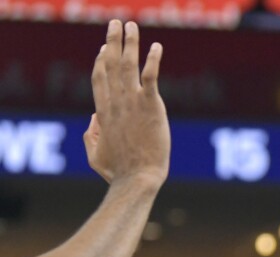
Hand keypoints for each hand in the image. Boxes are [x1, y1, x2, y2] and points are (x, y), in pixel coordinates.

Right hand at [87, 20, 168, 187]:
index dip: (102, 61)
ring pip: (127, 65)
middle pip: (110, 64)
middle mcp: (115, 102)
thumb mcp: (95, 156)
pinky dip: (152, 59)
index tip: (105, 48)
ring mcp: (132, 102)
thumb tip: (93, 121)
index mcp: (103, 112)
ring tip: (131, 24)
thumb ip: (91, 137)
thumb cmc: (119, 172)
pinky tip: (156, 46)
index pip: (100, 79)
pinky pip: (150, 76)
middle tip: (115, 23)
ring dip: (129, 42)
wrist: (138, 178)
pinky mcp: (150, 105)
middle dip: (112, 41)